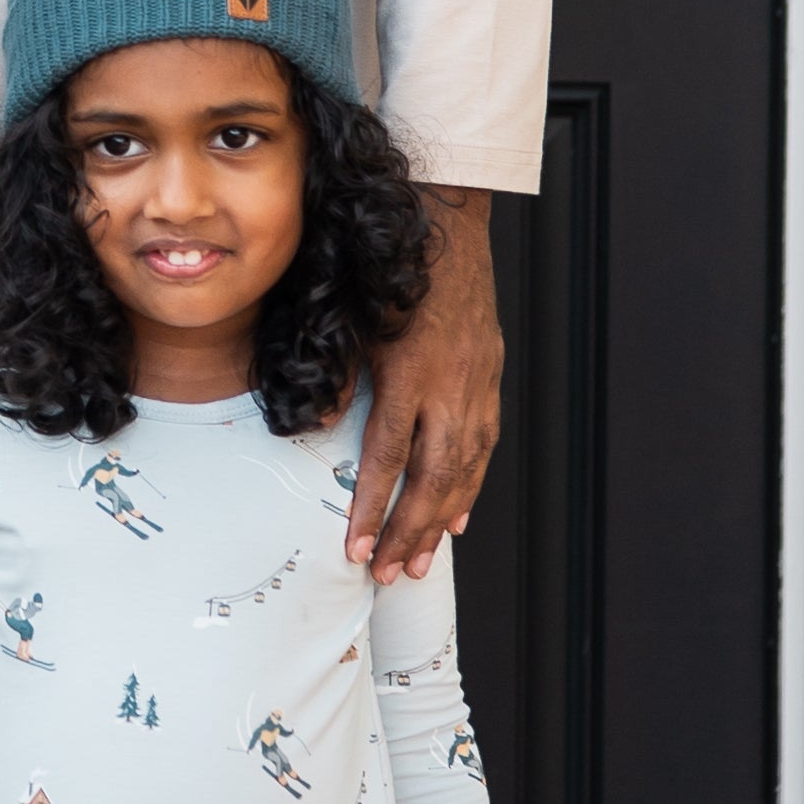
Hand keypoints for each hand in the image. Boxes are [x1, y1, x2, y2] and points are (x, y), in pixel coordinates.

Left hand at [351, 185, 503, 580]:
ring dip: (440, 520)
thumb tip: (313, 427)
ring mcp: (477, 385)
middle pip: (433, 478)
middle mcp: (451, 386)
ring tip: (420, 560)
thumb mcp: (351, 317)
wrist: (449, 228)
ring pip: (464, 469)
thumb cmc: (393, 269)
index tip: (356, 548)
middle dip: (410, 532)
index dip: (372, 508)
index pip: (388, 457)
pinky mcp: (489, 379)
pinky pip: (484, 445)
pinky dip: (469, 485)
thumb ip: (334, 376)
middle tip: (389, 574)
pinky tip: (457, 515)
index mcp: (411, 372)